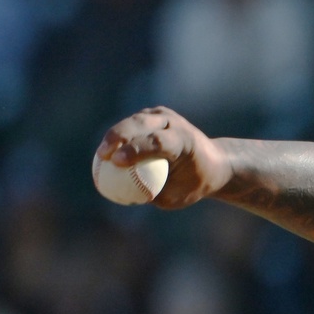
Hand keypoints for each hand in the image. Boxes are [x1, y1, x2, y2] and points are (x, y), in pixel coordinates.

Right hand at [95, 106, 231, 208]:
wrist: (212, 162)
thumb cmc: (194, 184)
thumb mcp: (178, 197)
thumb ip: (154, 195)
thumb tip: (125, 195)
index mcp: (185, 140)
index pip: (157, 141)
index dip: (135, 150)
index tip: (116, 162)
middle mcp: (174, 123)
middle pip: (141, 123)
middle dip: (118, 136)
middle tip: (102, 155)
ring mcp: (163, 116)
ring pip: (134, 121)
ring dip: (115, 134)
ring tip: (101, 155)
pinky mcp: (153, 116)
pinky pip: (132, 124)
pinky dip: (120, 135)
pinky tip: (107, 151)